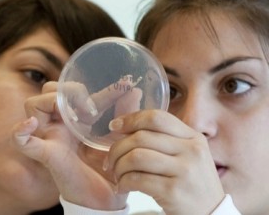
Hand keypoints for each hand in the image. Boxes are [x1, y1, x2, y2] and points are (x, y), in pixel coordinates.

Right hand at [11, 78, 141, 209]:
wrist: (106, 197)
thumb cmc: (109, 167)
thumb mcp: (118, 136)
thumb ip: (125, 113)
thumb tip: (135, 90)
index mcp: (77, 119)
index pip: (81, 93)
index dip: (100, 88)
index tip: (125, 85)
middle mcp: (61, 125)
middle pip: (48, 91)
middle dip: (68, 90)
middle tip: (91, 108)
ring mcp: (52, 138)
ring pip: (33, 105)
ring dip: (51, 101)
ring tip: (73, 115)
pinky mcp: (47, 155)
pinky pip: (24, 143)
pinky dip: (21, 132)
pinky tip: (30, 124)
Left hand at [105, 110, 224, 214]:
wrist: (212, 214)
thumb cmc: (193, 183)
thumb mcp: (188, 154)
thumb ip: (165, 139)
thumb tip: (126, 127)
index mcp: (192, 137)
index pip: (156, 118)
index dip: (131, 119)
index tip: (115, 125)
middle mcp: (191, 150)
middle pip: (141, 137)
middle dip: (117, 147)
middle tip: (111, 160)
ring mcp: (184, 171)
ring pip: (135, 156)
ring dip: (118, 166)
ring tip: (117, 174)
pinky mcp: (173, 191)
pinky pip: (136, 179)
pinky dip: (123, 182)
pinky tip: (122, 187)